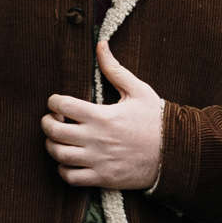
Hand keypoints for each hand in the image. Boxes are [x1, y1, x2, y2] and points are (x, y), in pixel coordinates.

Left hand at [42, 38, 163, 191]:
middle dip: (46, 123)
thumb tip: (100, 44)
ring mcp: (98, 160)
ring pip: (58, 155)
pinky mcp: (102, 178)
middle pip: (54, 131)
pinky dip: (63, 170)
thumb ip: (114, 69)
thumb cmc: (155, 121)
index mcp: (102, 115)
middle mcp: (96, 139)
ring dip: (51, 146)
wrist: (174, 153)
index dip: (53, 101)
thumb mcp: (138, 90)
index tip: (56, 102)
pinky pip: (70, 178)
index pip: (62, 105)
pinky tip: (69, 161)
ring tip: (57, 140)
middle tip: (51, 120)